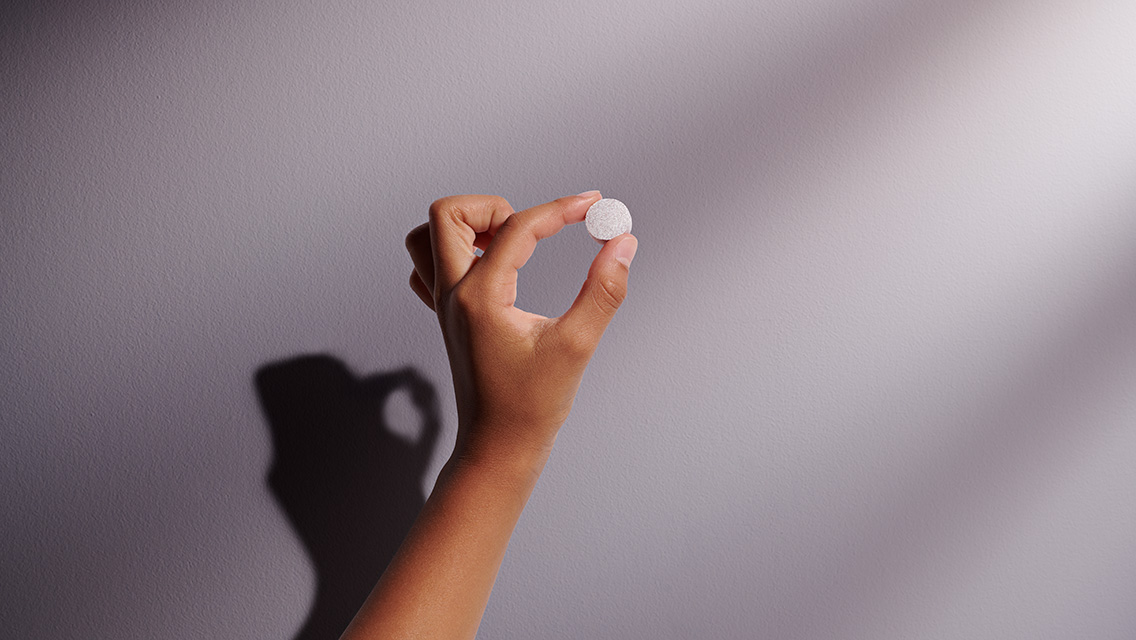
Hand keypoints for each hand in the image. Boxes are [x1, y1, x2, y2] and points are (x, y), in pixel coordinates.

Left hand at [404, 191, 637, 474]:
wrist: (499, 447)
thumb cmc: (534, 405)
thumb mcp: (577, 345)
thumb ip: (604, 290)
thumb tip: (623, 243)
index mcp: (481, 297)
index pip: (518, 227)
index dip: (562, 209)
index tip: (594, 206)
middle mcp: (453, 295)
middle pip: (449, 214)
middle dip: (495, 208)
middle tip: (534, 231)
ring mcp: (443, 306)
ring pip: (429, 236)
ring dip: (468, 226)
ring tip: (509, 246)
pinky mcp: (446, 318)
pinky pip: (429, 268)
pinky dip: (455, 253)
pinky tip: (492, 270)